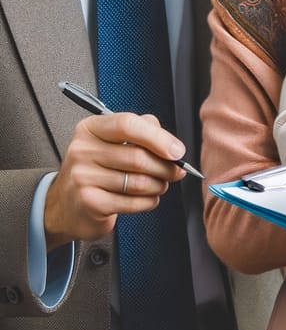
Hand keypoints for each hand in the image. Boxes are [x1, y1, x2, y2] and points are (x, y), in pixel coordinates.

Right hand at [44, 112, 186, 248]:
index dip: (158, 137)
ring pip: (138, 182)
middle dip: (165, 167)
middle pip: (137, 157)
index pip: (127, 124)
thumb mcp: (109, 141)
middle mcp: (83, 150)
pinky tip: (147, 198)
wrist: (65, 205)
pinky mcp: (90, 202)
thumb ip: (140, 131)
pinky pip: (132, 202)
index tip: (177, 150)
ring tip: (160, 184)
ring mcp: (83, 177)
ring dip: (159, 185)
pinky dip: (148, 202)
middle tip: (175, 171)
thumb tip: (171, 143)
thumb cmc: (94, 170)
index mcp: (90, 129)